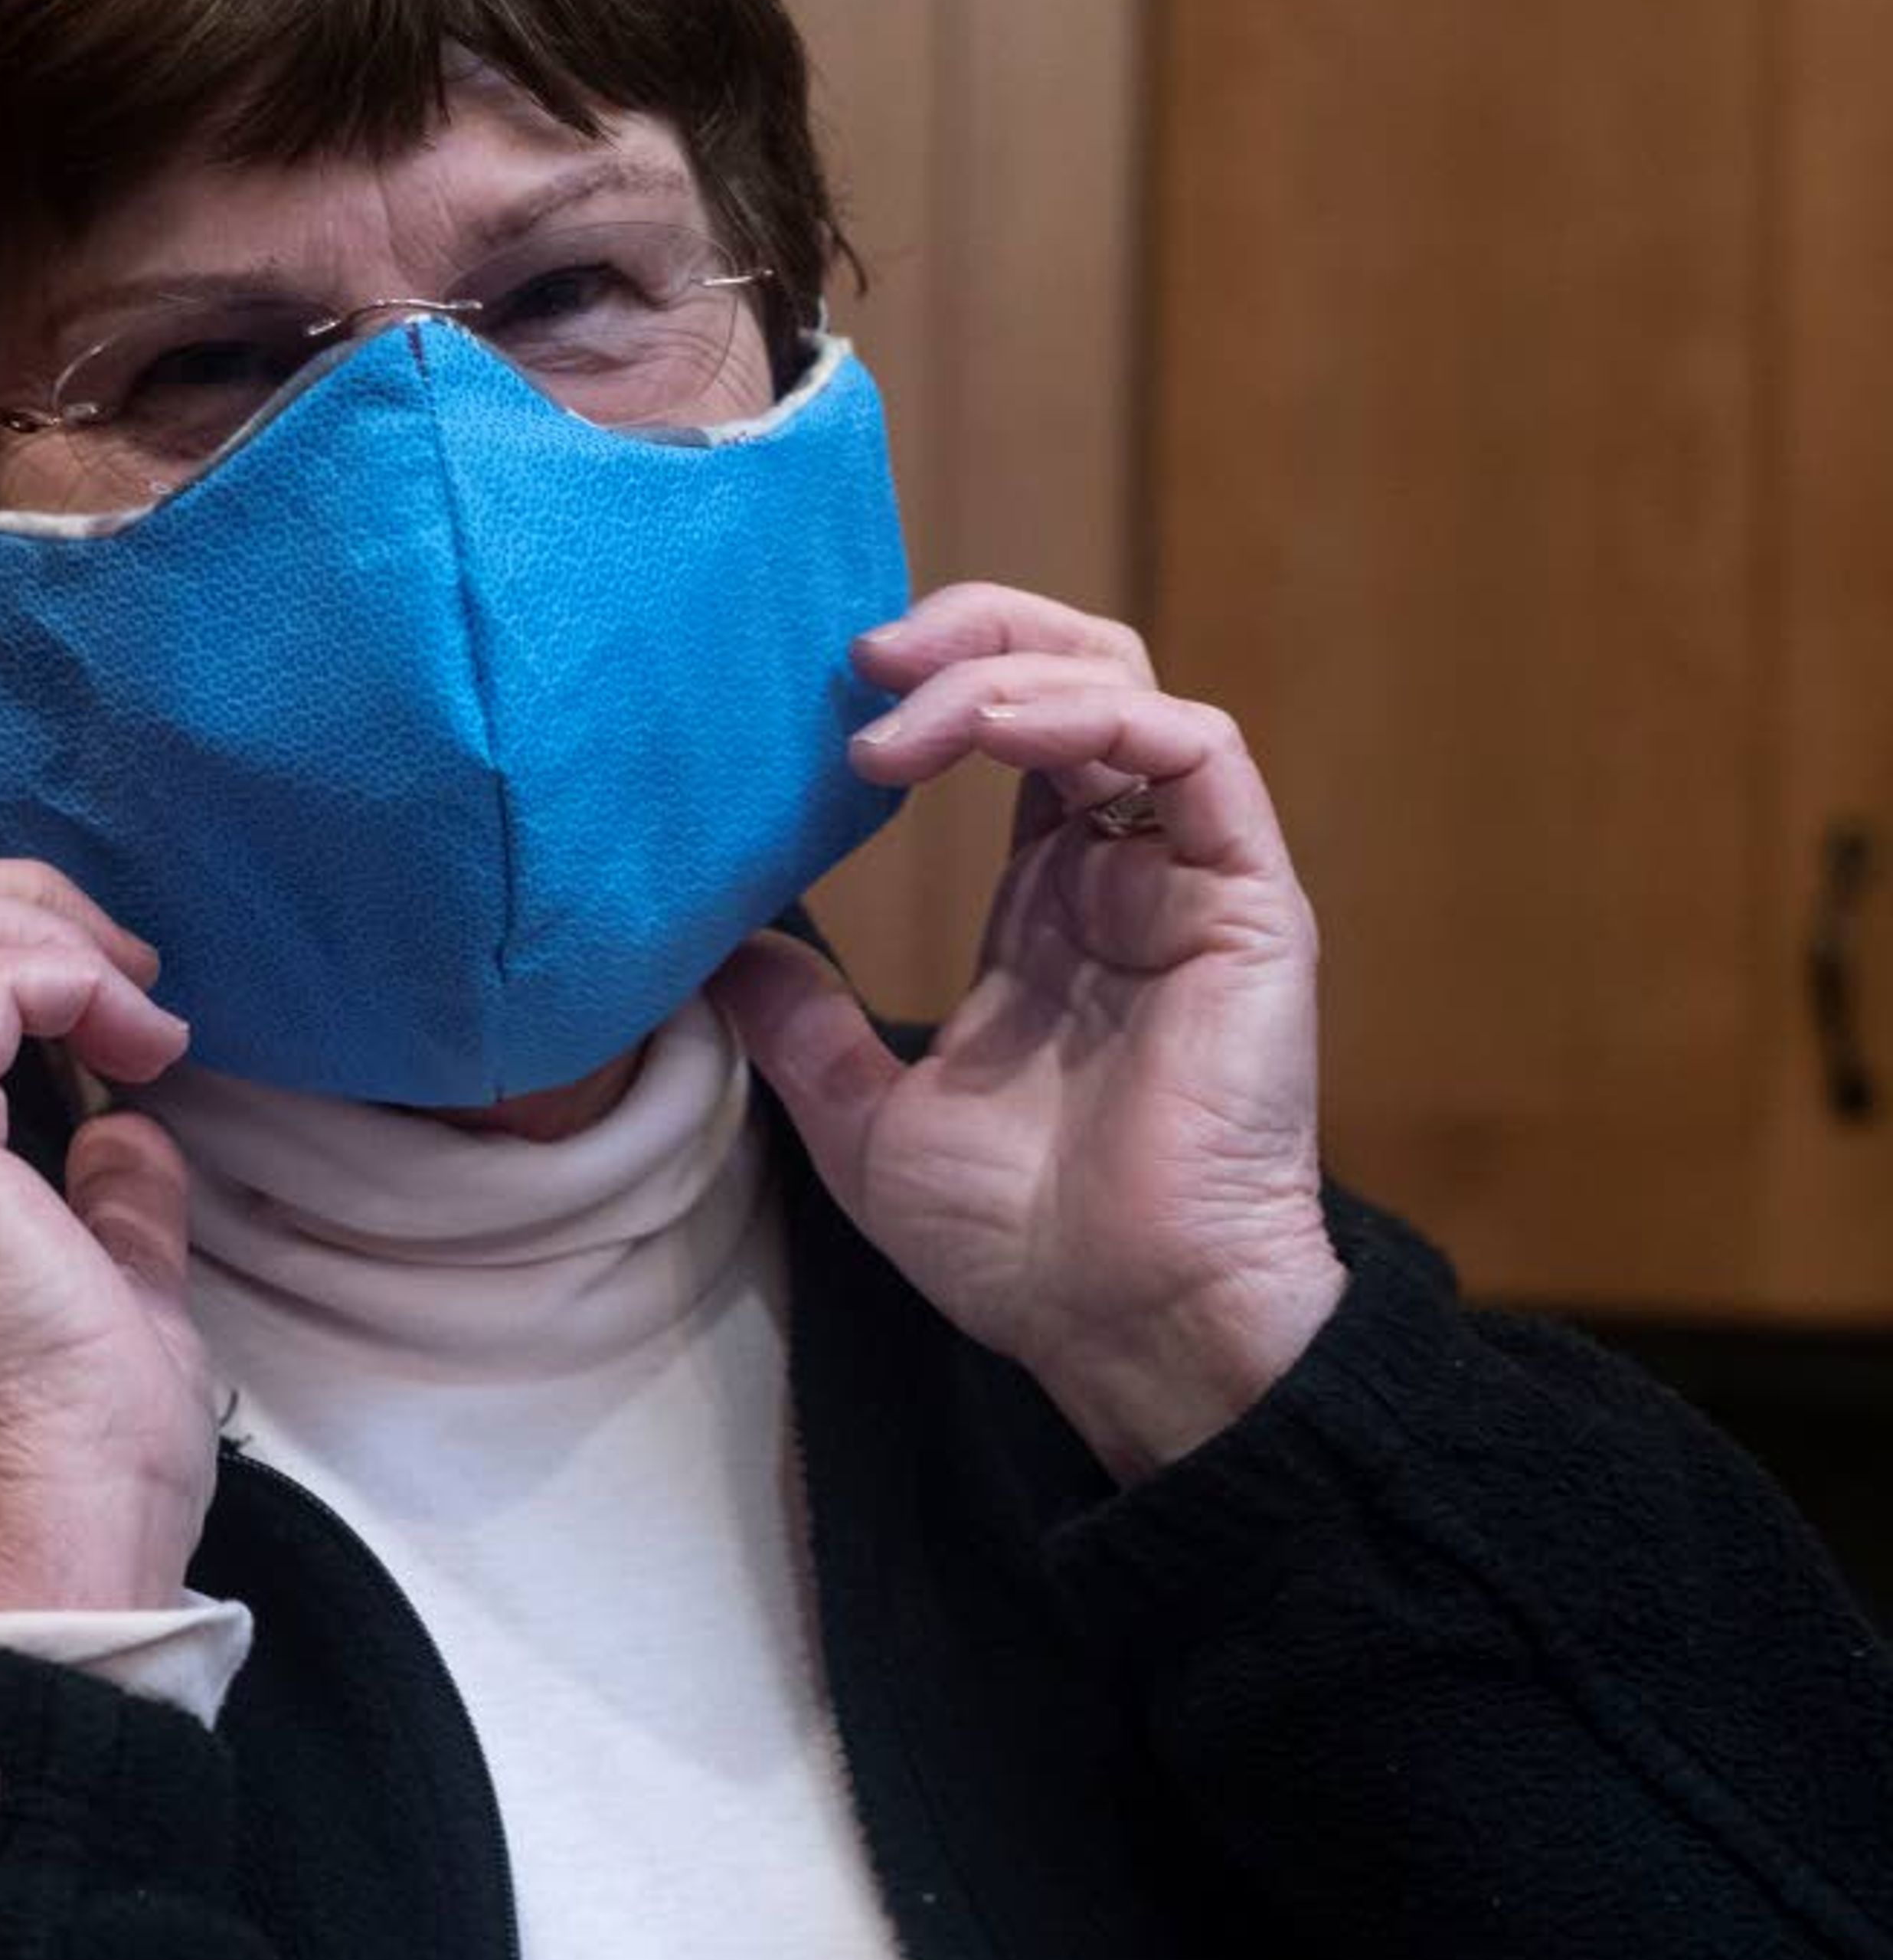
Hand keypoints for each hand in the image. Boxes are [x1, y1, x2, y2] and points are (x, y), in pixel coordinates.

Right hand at [0, 865, 216, 1609]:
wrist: (63, 1520)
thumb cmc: (86, 1432)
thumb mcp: (106, 1274)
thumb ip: (104, 1191)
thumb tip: (125, 1125)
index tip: (116, 1004)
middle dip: (14, 904)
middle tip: (125, 974)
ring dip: (39, 930)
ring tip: (131, 1001)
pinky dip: (66, 979)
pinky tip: (137, 1044)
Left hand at [712, 582, 1348, 1481]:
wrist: (1121, 1326)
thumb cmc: (1018, 1246)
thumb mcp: (865, 1121)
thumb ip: (799, 1028)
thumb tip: (710, 957)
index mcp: (1051, 907)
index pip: (1007, 731)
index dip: (927, 687)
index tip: (824, 697)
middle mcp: (1124, 873)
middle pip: (1072, 674)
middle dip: (968, 633)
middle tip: (860, 655)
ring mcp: (1191, 880)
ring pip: (1124, 687)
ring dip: (1003, 667)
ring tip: (894, 709)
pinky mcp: (1249, 900)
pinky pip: (1195, 750)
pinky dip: (1091, 713)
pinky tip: (992, 730)